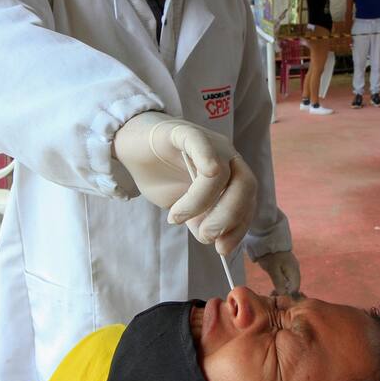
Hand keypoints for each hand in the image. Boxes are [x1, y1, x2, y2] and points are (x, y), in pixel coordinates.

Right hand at [114, 111, 257, 253]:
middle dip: (229, 216)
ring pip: (222, 171)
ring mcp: (208, 142)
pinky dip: (207, 160)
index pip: (248, 202)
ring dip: (203, 201)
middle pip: (246, 185)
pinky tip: (201, 175)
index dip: (239, 227)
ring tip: (178, 217)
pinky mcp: (185, 132)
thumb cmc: (161, 176)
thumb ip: (200, 221)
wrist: (131, 148)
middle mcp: (226, 157)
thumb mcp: (184, 208)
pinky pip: (202, 145)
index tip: (222, 249)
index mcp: (231, 176)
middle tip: (206, 235)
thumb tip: (214, 240)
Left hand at [255, 250, 300, 295]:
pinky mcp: (287, 264)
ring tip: (273, 291)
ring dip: (283, 287)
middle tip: (273, 295)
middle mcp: (296, 269)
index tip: (278, 298)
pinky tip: (276, 283)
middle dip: (285, 292)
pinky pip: (287, 276)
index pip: (295, 288)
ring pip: (290, 281)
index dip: (288, 295)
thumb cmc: (270, 255)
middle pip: (294, 285)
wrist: (268, 240)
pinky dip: (283, 282)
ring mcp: (292, 266)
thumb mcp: (273, 270)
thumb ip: (279, 282)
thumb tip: (283, 294)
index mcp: (294, 271)